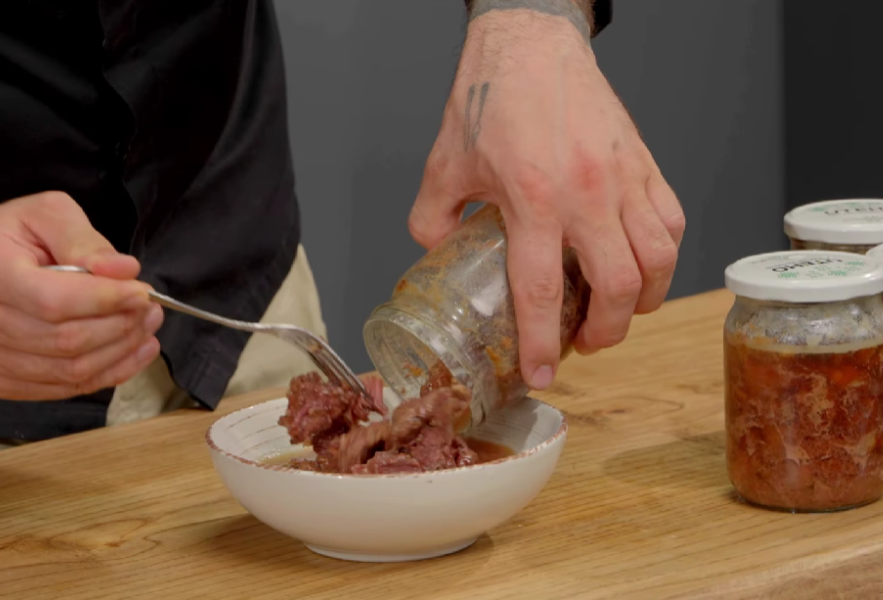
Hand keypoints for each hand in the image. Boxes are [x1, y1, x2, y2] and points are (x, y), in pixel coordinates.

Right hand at [0, 192, 161, 399]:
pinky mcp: (1, 380)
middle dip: (122, 326)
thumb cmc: (9, 237)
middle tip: (152, 309)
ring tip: (147, 328)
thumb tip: (124, 270)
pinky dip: (107, 374)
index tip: (143, 293)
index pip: (54, 301)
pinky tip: (132, 354)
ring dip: (121, 352)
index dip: (106, 300)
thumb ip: (83, 240)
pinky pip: (63, 388)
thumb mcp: (44, 216)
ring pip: (70, 370)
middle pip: (68, 340)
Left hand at [409, 8, 684, 389]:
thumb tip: (433, 254)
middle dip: (605, 334)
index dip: (541, 344)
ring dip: (643, 301)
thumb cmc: (491, 97)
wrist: (531, 43)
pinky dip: (663, 255)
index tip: (542, 375)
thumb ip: (432, 218)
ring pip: (659, 260)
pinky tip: (641, 264)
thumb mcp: (443, 165)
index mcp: (533, 200)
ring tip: (619, 312)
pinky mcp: (644, 163)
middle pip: (618, 288)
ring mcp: (624, 178)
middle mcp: (587, 194)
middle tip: (584, 344)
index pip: (541, 292)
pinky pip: (672, 221)